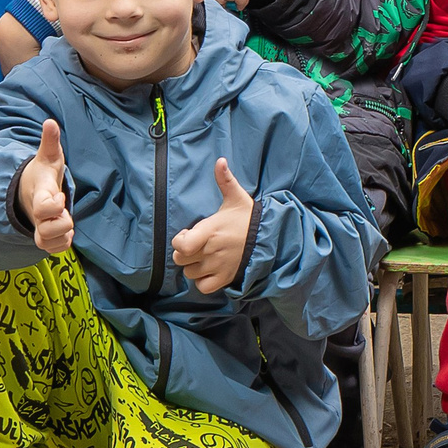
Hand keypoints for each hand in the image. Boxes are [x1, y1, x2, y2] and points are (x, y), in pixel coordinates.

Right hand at [17, 119, 74, 254]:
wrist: (28, 191)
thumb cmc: (43, 174)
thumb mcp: (49, 155)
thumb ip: (50, 141)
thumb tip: (50, 122)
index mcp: (40, 195)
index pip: (43, 208)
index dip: (54, 206)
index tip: (60, 197)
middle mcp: (37, 214)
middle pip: (46, 231)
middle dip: (62, 223)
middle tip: (64, 210)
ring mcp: (39, 227)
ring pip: (48, 244)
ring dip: (62, 234)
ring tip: (65, 220)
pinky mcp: (44, 238)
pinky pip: (54, 250)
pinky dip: (62, 243)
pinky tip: (66, 230)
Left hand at [169, 157, 255, 295]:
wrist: (268, 238)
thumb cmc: (247, 217)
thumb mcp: (236, 197)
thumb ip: (225, 180)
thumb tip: (220, 160)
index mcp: (211, 230)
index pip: (181, 245)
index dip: (179, 240)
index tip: (188, 234)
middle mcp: (212, 251)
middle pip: (180, 260)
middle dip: (184, 253)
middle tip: (196, 245)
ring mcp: (218, 266)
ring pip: (190, 274)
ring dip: (193, 267)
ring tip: (203, 257)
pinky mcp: (225, 279)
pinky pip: (202, 287)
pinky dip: (202, 282)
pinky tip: (208, 270)